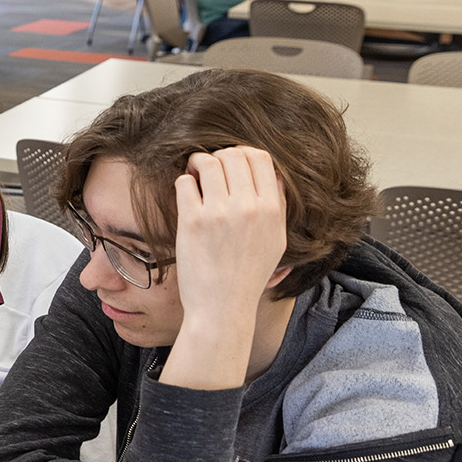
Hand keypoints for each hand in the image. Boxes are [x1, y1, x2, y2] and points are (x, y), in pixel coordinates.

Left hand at [172, 147, 288, 317]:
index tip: (231, 164)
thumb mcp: (277, 240)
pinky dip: (183, 182)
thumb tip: (273, 174)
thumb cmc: (248, 276)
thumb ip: (278, 206)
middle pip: (233, 155)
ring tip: (193, 175)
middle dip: (218, 156)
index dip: (243, 154)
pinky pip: (184, 183)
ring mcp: (220, 213)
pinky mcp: (192, 222)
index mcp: (272, 209)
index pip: (261, 158)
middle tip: (208, 169)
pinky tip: (185, 194)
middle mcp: (249, 207)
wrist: (222, 307)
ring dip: (197, 163)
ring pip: (207, 162)